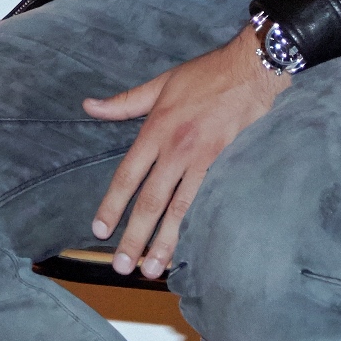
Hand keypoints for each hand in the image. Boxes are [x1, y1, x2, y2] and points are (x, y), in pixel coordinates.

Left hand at [84, 23, 291, 278]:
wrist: (250, 70)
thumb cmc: (205, 75)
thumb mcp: (159, 84)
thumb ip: (124, 102)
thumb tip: (89, 106)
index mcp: (155, 130)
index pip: (128, 175)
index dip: (112, 205)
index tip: (99, 230)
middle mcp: (176, 149)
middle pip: (150, 201)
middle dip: (134, 237)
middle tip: (123, 267)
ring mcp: (203, 161)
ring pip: (179, 210)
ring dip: (164, 242)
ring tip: (152, 270)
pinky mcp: (227, 166)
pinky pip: (207, 203)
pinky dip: (197, 228)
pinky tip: (191, 248)